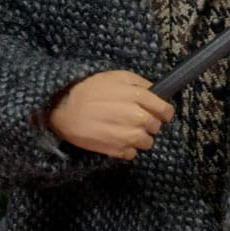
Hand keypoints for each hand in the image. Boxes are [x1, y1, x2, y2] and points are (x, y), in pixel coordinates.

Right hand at [47, 70, 173, 159]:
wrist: (63, 107)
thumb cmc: (90, 89)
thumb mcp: (117, 76)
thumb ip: (140, 84)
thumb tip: (156, 93)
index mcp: (139, 98)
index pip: (166, 111)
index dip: (163, 112)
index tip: (158, 113)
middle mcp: (137, 118)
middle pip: (156, 127)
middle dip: (148, 124)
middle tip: (133, 118)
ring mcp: (128, 136)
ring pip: (147, 143)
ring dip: (139, 138)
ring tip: (123, 129)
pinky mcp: (116, 150)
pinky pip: (131, 154)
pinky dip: (125, 148)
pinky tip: (114, 138)